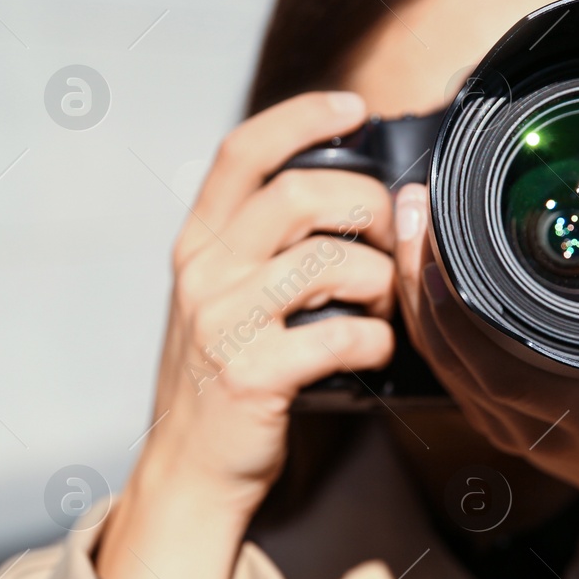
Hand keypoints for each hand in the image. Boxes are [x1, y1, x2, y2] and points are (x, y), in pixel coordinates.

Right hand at [96, 92, 396, 578]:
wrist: (189, 471)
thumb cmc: (224, 378)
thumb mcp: (223, 298)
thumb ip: (265, 247)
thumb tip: (357, 197)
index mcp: (199, 244)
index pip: (242, 151)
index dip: (300, 117)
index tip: (352, 107)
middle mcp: (203, 273)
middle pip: (301, 194)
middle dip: (367, 208)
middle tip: (389, 241)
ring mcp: (223, 322)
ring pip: (332, 261)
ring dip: (381, 283)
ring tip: (382, 308)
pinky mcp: (251, 374)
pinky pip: (343, 334)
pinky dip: (376, 342)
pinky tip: (372, 353)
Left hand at [392, 182, 578, 578]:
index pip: (494, 358)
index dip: (456, 302)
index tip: (443, 233)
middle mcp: (535, 424)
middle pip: (450, 350)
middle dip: (420, 273)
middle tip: (413, 203)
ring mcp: (506, 428)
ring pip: (438, 358)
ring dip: (414, 289)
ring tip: (409, 222)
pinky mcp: (492, 422)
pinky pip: (445, 366)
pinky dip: (426, 317)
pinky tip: (418, 269)